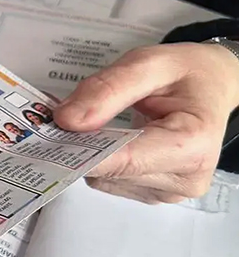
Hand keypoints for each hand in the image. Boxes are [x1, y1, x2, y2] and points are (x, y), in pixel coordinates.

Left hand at [55, 42, 238, 204]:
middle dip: (81, 144)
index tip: (44, 139)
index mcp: (191, 143)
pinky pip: (109, 181)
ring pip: (104, 179)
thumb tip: (66, 120)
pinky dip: (98, 159)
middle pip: (110, 171)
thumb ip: (106, 89)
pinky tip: (106, 136)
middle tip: (63, 116)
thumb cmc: (185, 72)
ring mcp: (170, 190)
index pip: (123, 160)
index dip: (79, 151)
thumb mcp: (146, 63)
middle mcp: (184, 177)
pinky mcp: (154, 192)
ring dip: (89, 152)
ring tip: (97, 121)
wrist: (212, 85)